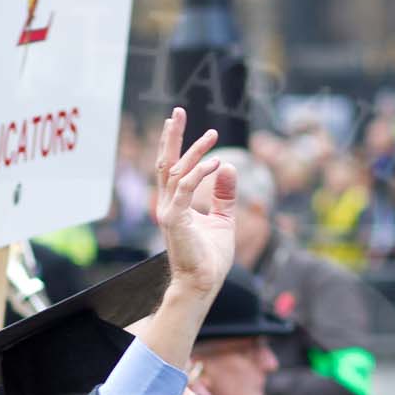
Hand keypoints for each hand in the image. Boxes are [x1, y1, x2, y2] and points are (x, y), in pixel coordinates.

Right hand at [151, 108, 234, 300]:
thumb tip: (228, 166)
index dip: (175, 144)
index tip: (178, 121)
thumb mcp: (223, 219)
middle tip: (178, 111)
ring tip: (212, 135)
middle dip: (171, 136)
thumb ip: (224, 194)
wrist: (203, 283)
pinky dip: (200, 173)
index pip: (172, 168)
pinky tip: (216, 162)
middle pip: (166, 163)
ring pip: (176, 171)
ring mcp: (169, 211)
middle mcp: (168, 205)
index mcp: (176, 204)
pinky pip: (186, 188)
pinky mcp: (174, 219)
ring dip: (193, 150)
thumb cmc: (210, 257)